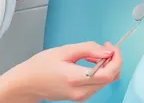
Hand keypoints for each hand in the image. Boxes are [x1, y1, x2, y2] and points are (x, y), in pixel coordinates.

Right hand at [7, 41, 121, 101]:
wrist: (27, 83)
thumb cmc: (41, 66)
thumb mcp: (65, 50)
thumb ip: (88, 49)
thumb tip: (107, 51)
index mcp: (76, 78)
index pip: (108, 74)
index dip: (116, 59)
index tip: (113, 47)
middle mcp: (81, 92)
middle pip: (110, 79)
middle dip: (113, 61)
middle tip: (105, 47)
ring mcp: (81, 97)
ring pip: (105, 82)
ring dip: (106, 66)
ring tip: (93, 53)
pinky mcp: (80, 97)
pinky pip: (97, 84)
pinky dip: (99, 72)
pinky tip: (89, 62)